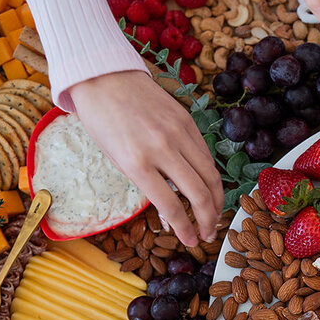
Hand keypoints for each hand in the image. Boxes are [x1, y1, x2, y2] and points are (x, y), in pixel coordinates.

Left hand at [67, 71, 222, 246]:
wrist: (104, 77)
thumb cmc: (103, 122)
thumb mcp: (117, 160)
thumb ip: (146, 185)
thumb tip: (172, 213)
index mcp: (137, 161)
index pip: (171, 205)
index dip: (185, 229)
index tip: (190, 242)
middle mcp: (162, 148)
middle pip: (199, 193)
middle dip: (207, 220)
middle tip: (207, 234)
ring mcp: (178, 133)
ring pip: (210, 175)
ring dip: (216, 201)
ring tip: (214, 217)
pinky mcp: (188, 121)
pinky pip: (206, 155)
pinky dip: (211, 176)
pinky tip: (208, 189)